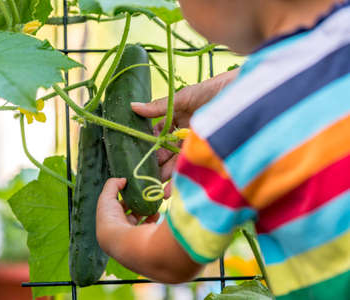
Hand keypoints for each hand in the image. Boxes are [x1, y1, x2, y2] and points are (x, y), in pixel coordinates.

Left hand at [96, 178, 158, 253]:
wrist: (125, 243)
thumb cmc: (111, 220)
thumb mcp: (106, 198)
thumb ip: (112, 185)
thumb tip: (123, 179)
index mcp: (109, 226)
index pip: (116, 210)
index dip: (123, 199)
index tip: (131, 190)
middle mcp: (121, 233)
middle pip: (130, 216)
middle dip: (137, 206)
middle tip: (142, 196)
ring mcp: (134, 238)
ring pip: (141, 221)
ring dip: (146, 212)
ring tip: (150, 204)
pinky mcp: (146, 240)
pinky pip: (151, 227)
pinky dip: (153, 219)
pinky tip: (156, 213)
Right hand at [131, 69, 238, 191]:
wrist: (243, 94)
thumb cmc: (212, 91)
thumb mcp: (182, 98)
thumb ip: (158, 107)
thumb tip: (132, 107)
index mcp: (177, 118)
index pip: (158, 135)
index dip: (149, 146)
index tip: (138, 156)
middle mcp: (186, 133)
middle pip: (167, 153)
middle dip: (157, 166)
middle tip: (147, 178)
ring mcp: (196, 145)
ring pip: (178, 163)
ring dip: (167, 177)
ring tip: (158, 191)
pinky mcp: (207, 154)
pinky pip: (192, 169)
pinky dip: (182, 179)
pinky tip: (172, 190)